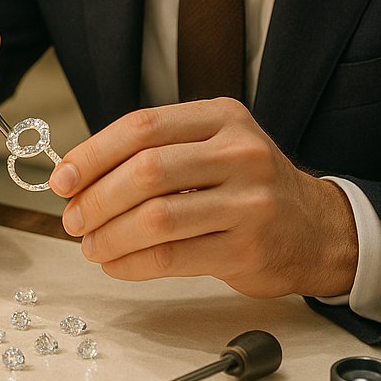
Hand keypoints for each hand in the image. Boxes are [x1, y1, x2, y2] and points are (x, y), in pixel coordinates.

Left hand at [48, 99, 358, 298]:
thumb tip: (81, 175)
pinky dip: (132, 263)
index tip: (63, 177)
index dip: (94, 152)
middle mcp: (238, 152)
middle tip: (73, 218)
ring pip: (156, 217)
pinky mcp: (247, 248)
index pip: (142, 126)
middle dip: (97, 197)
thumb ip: (160, 150)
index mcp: (221, 116)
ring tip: (91, 245)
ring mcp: (247, 201)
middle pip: (145, 170)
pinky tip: (117, 264)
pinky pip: (173, 256)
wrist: (317, 228)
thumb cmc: (250, 184)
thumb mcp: (217, 144)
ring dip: (110, 235)